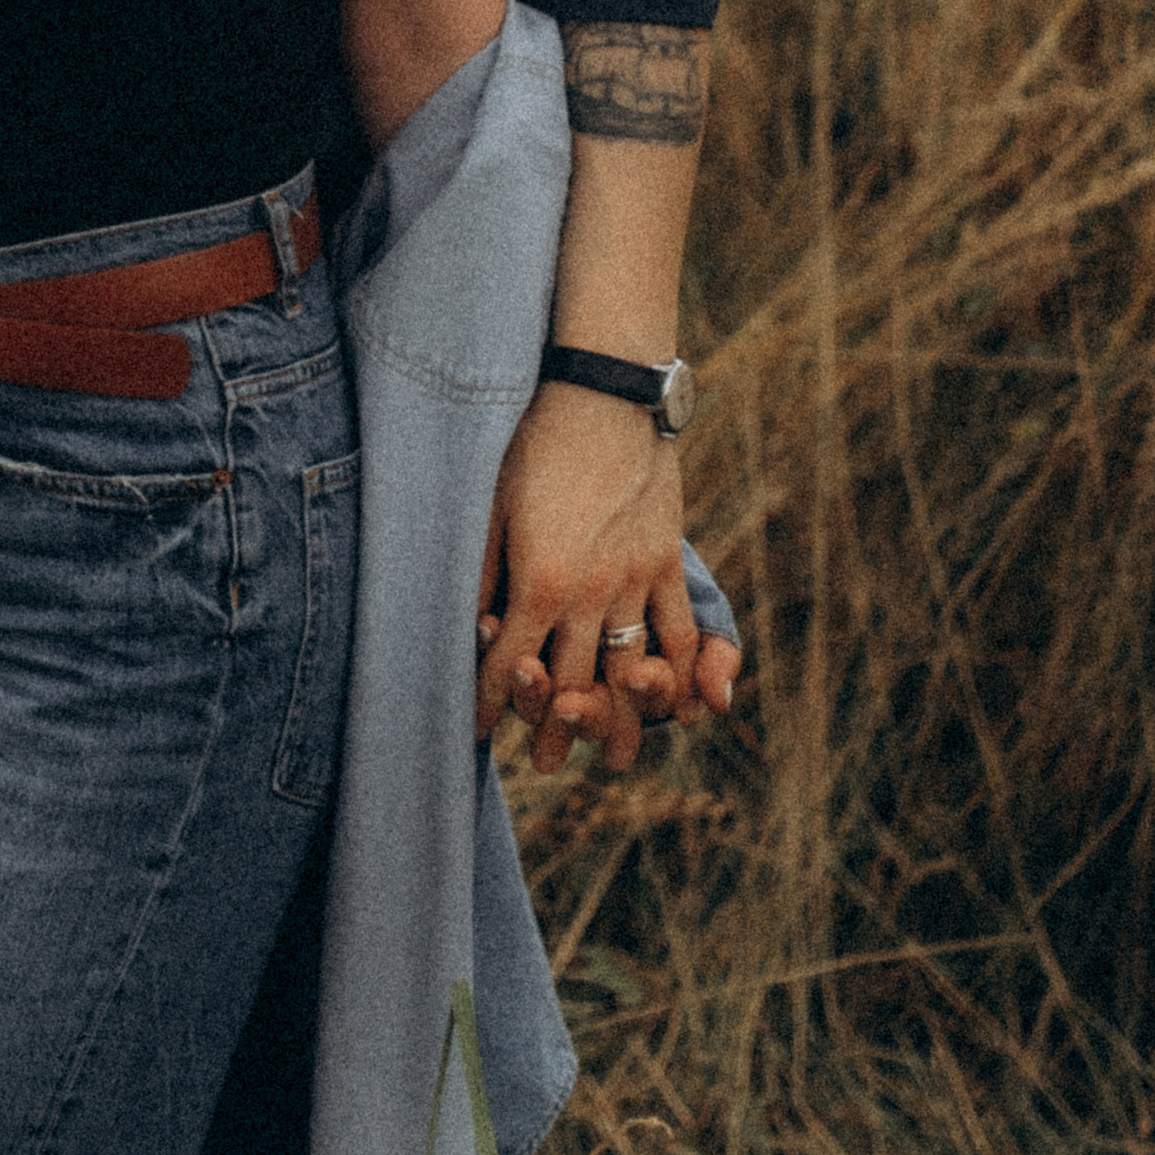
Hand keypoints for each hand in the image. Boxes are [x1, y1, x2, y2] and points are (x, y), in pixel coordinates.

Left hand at [474, 381, 736, 775]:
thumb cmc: (533, 442)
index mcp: (538, 581)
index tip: (476, 731)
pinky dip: (683, 673)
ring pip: (631, 669)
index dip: (489, 702)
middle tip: (544, 762)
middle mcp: (589, 591)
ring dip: (622, 719)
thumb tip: (471, 628)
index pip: (508, 662)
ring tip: (613, 759)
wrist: (601, 392)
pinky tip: (682, 705)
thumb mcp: (490, 506)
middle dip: (553, 726)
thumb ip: (484, 572)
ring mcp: (634, 578)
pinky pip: (679, 629)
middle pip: (570, 681)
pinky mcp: (665, 559)